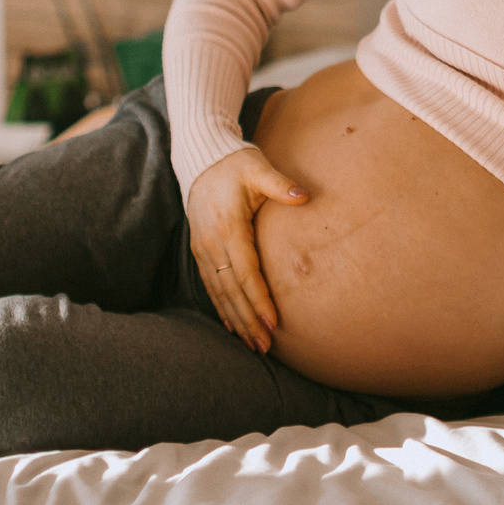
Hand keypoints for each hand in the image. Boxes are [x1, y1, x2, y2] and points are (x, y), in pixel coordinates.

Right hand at [186, 145, 306, 353]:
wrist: (201, 159)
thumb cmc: (235, 163)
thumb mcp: (258, 168)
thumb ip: (280, 184)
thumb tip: (303, 196)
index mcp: (228, 227)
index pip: (245, 272)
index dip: (259, 299)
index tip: (273, 321)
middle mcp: (211, 243)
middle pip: (231, 290)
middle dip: (248, 320)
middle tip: (265, 345)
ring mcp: (202, 248)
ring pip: (218, 292)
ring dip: (235, 320)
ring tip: (251, 343)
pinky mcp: (199, 250)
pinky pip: (210, 284)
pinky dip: (221, 307)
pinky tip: (231, 325)